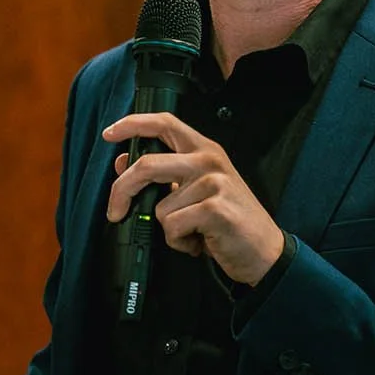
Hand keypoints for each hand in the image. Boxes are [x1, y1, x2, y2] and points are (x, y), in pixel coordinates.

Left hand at [102, 112, 285, 285]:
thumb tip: (125, 162)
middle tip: (115, 211)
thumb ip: (166, 174)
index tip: (110, 133)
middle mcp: (209, 161)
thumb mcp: (198, 190)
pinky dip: (180, 242)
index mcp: (204, 150)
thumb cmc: (229, 222)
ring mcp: (214, 184)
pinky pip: (173, 227)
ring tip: (192, 232)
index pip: (164, 123)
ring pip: (160, 207)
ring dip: (169, 229)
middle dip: (122, 190)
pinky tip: (199, 243)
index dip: (133, 124)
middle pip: (147, 164)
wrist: (265, 252)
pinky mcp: (215, 209)